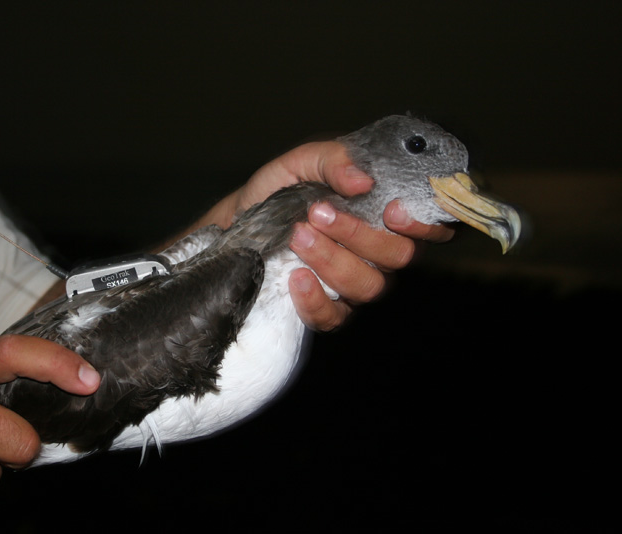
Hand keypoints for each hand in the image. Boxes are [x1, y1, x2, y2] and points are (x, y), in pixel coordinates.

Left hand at [240, 141, 454, 330]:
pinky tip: (296, 278)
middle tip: (318, 212)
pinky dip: (316, 299)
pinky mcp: (328, 309)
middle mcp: (378, 252)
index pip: (432, 227)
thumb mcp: (301, 162)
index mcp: (385, 214)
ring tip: (297, 236)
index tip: (393, 210)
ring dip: (332, 260)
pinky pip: (335, 317)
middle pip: (399, 256)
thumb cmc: (279, 190)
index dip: (425, 225)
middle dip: (358, 234)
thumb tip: (362, 179)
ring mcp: (355, 283)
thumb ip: (332, 160)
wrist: (239, 221)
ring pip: (369, 285)